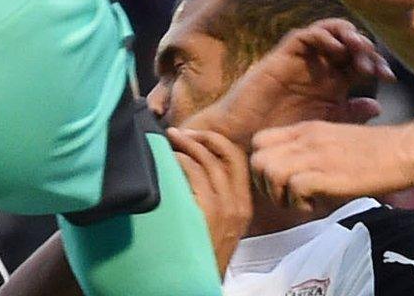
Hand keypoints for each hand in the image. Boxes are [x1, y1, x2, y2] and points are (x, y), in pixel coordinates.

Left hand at [167, 127, 251, 271]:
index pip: (238, 160)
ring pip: (209, 162)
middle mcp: (238, 204)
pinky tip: (171, 160)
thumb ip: (217, 199)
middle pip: (226, 155)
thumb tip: (197, 169)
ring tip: (170, 140)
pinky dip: (182, 161)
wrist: (200, 284)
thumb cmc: (204, 252)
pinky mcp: (208, 213)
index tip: (199, 135)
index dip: (218, 142)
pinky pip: (196, 175)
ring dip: (187, 145)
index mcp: (243, 205)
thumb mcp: (221, 225)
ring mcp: (224, 209)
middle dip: (203, 137)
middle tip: (180, 133)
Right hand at [190, 19, 390, 143]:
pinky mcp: (283, 55)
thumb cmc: (284, 137)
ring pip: (331, 31)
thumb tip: (377, 105)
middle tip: (375, 65)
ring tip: (359, 50)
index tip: (390, 78)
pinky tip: (336, 49)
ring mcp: (303, 59)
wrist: (246, 140)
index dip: (378, 65)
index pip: (362, 62)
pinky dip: (324, 35)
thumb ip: (348, 115)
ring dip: (349, 35)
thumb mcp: (324, 127)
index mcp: (334, 82)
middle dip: (367, 49)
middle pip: (351, 43)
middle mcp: (321, 66)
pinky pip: (307, 34)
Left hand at [251, 120, 413, 210]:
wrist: (405, 150)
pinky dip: (300, 204)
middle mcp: (305, 139)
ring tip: (303, 202)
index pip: (260, 142)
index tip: (280, 183)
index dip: (262, 167)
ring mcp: (315, 155)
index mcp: (306, 130)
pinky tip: (318, 205)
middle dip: (265, 185)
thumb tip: (293, 179)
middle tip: (288, 197)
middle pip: (257, 160)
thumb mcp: (335, 142)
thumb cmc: (376, 153)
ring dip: (281, 196)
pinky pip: (294, 188)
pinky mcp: (327, 173)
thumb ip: (312, 152)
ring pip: (269, 173)